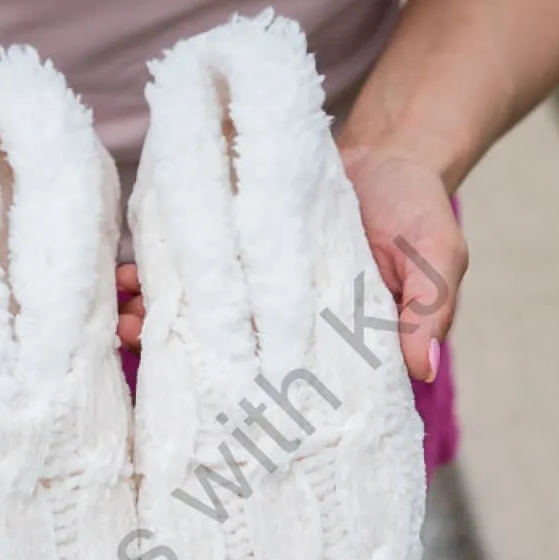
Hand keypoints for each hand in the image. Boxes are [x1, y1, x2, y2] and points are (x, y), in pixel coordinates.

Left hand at [113, 146, 467, 383]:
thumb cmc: (417, 209)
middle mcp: (282, 324)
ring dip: (156, 318)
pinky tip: (126, 276)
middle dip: (181, 361)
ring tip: (121, 318)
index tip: (211, 410)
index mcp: (330, 344)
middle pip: (227, 356)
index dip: (248, 401)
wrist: (390, 148)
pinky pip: (192, 266)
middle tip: (139, 352)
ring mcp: (254, 287)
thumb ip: (427, 310)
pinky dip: (157, 273)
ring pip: (199, 315)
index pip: (287, 387)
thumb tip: (424, 371)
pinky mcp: (235, 246)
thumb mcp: (437, 258)